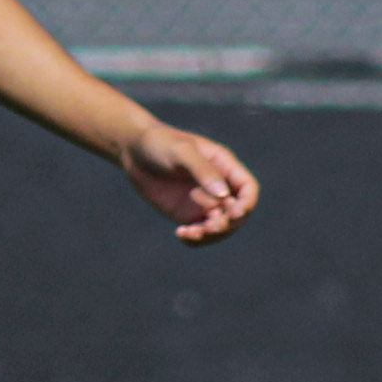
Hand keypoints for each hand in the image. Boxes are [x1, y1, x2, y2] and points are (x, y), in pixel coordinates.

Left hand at [120, 123, 258, 244]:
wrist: (133, 151)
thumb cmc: (159, 143)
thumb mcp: (181, 152)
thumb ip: (203, 171)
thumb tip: (223, 196)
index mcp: (224, 166)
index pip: (248, 188)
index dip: (247, 203)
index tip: (234, 213)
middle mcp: (218, 186)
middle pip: (238, 213)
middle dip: (227, 224)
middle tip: (207, 227)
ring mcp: (204, 202)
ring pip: (221, 227)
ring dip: (211, 235)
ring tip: (189, 232)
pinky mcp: (188, 213)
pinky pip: (200, 232)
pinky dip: (195, 238)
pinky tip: (181, 233)